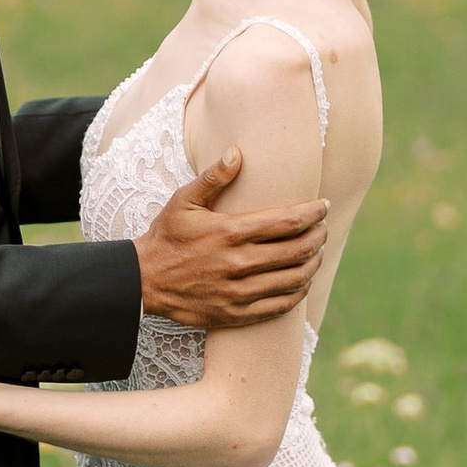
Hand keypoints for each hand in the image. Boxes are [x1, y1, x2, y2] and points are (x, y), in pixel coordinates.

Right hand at [135, 151, 328, 330]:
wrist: (143, 282)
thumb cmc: (166, 237)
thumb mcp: (184, 201)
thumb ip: (213, 177)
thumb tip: (238, 152)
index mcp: (230, 232)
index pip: (288, 222)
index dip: (313, 214)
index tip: (322, 206)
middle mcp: (238, 263)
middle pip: (297, 250)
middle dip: (318, 237)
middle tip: (323, 228)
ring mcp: (238, 291)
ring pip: (293, 279)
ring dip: (312, 264)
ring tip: (317, 253)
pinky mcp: (235, 314)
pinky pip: (279, 306)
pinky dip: (297, 293)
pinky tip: (301, 282)